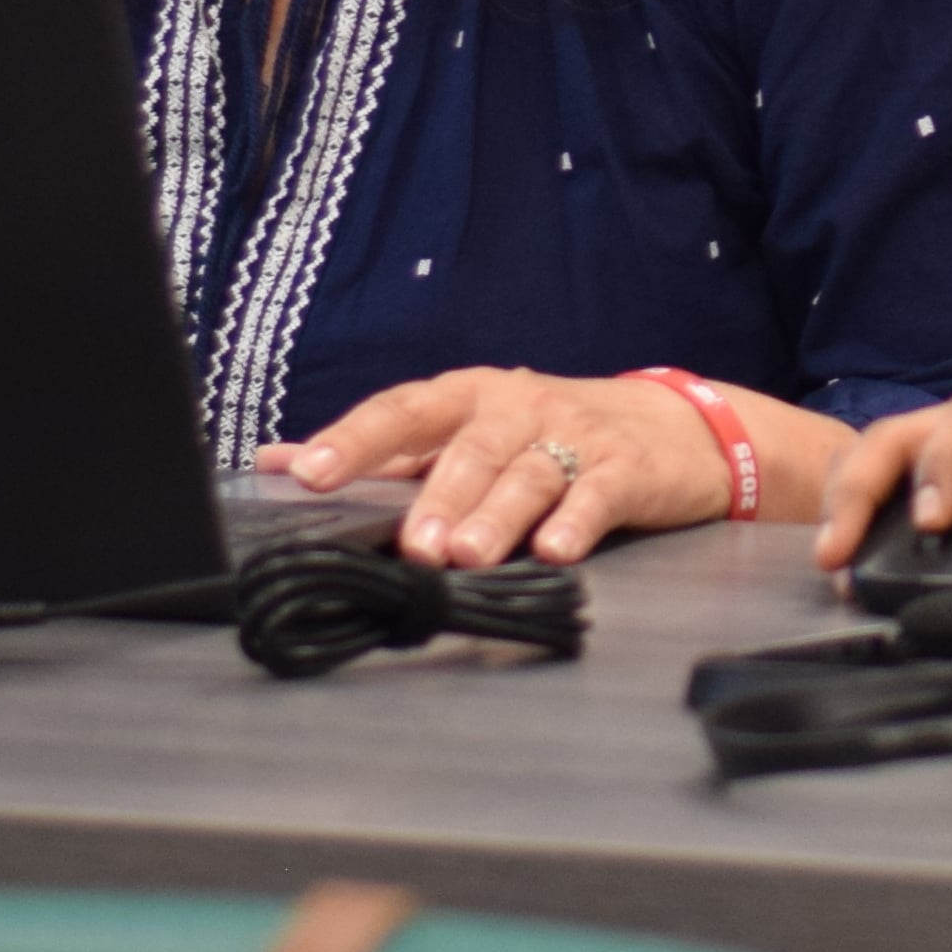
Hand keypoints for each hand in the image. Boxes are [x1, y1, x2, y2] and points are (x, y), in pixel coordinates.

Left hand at [263, 367, 850, 571]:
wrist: (678, 429)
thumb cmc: (552, 435)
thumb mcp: (466, 431)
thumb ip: (383, 451)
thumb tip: (273, 460)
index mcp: (469, 396)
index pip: (402, 411)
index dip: (354, 439)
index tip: (307, 471)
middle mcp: (519, 408)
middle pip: (469, 448)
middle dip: (437, 495)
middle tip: (412, 541)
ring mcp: (575, 436)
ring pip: (528, 474)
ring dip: (495, 516)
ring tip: (466, 555)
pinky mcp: (627, 469)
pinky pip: (597, 494)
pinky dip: (575, 520)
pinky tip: (555, 549)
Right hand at [815, 389, 951, 598]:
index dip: (944, 464)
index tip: (929, 521)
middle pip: (907, 431)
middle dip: (864, 484)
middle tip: (840, 548)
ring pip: (882, 449)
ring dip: (845, 497)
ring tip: (831, 557)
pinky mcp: (936, 474)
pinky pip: (883, 476)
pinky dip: (853, 508)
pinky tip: (841, 552)